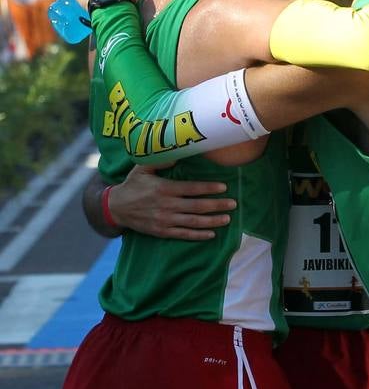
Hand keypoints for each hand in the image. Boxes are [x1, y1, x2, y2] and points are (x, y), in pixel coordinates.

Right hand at [109, 165, 236, 240]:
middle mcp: (166, 205)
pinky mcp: (162, 232)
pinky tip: (211, 234)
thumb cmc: (133, 185)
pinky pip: (183, 234)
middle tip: (233, 204)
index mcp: (164, 188)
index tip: (223, 188)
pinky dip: (198, 235)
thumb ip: (160, 160)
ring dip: (212, 221)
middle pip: (197, 206)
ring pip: (193, 222)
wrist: (116, 208)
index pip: (191, 189)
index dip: (208, 188)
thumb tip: (178, 153)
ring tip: (227, 219)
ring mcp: (165, 220)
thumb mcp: (142, 168)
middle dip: (217, 205)